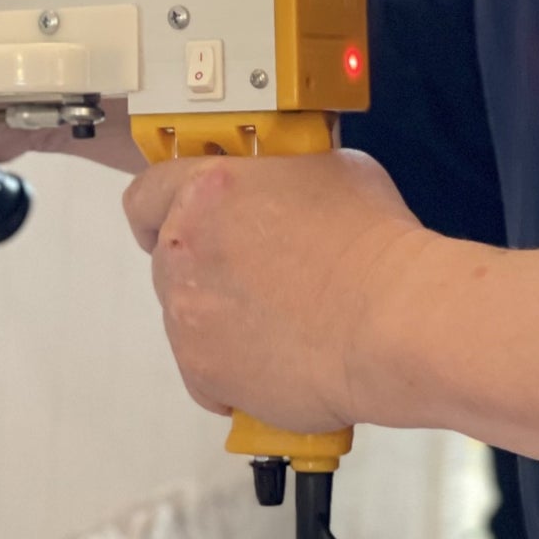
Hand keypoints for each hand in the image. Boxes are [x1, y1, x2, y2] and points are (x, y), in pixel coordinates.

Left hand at [121, 149, 426, 432]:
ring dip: (219, 312)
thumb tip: (285, 180)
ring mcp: (189, 315)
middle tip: (256, 269)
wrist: (393, 320)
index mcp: (207, 190)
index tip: (175, 215)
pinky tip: (276, 354)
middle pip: (169, 256)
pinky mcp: (204, 372)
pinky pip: (203, 371)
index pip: (146, 193)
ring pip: (187, 313)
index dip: (161, 206)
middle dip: (206, 262)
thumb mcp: (330, 166)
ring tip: (279, 316)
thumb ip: (282, 172)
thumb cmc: (371, 245)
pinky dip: (230, 368)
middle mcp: (186, 250)